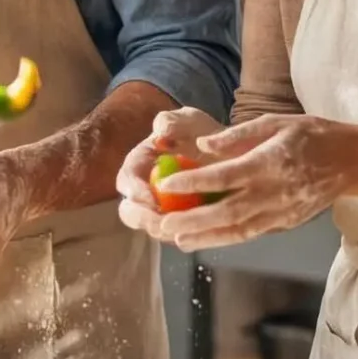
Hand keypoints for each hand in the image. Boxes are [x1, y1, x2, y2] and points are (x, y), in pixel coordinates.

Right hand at [115, 107, 225, 241]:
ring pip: (152, 228)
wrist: (231, 150)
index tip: (151, 199)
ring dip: (162, 232)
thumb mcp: (188, 120)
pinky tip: (197, 237)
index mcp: (139, 164)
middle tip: (160, 223)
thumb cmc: (203, 133)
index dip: (135, 192)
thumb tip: (160, 134)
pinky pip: (176, 236)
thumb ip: (172, 122)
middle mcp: (144, 189)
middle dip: (143, 219)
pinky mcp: (180, 222)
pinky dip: (183, 238)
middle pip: (131, 211)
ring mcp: (161, 208)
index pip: (126, 180)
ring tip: (181, 232)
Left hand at [151, 115, 357, 252]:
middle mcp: (275, 192)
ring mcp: (282, 212)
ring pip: (238, 230)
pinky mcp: (286, 223)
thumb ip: (238, 134)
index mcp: (270, 162)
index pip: (225, 176)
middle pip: (228, 211)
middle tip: (163, 225)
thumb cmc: (311, 135)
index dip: (194, 182)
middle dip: (193, 220)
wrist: (351, 161)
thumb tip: (203, 144)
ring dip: (206, 237)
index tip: (167, 185)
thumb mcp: (275, 121)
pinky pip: (252, 233)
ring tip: (178, 240)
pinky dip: (227, 239)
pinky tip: (206, 240)